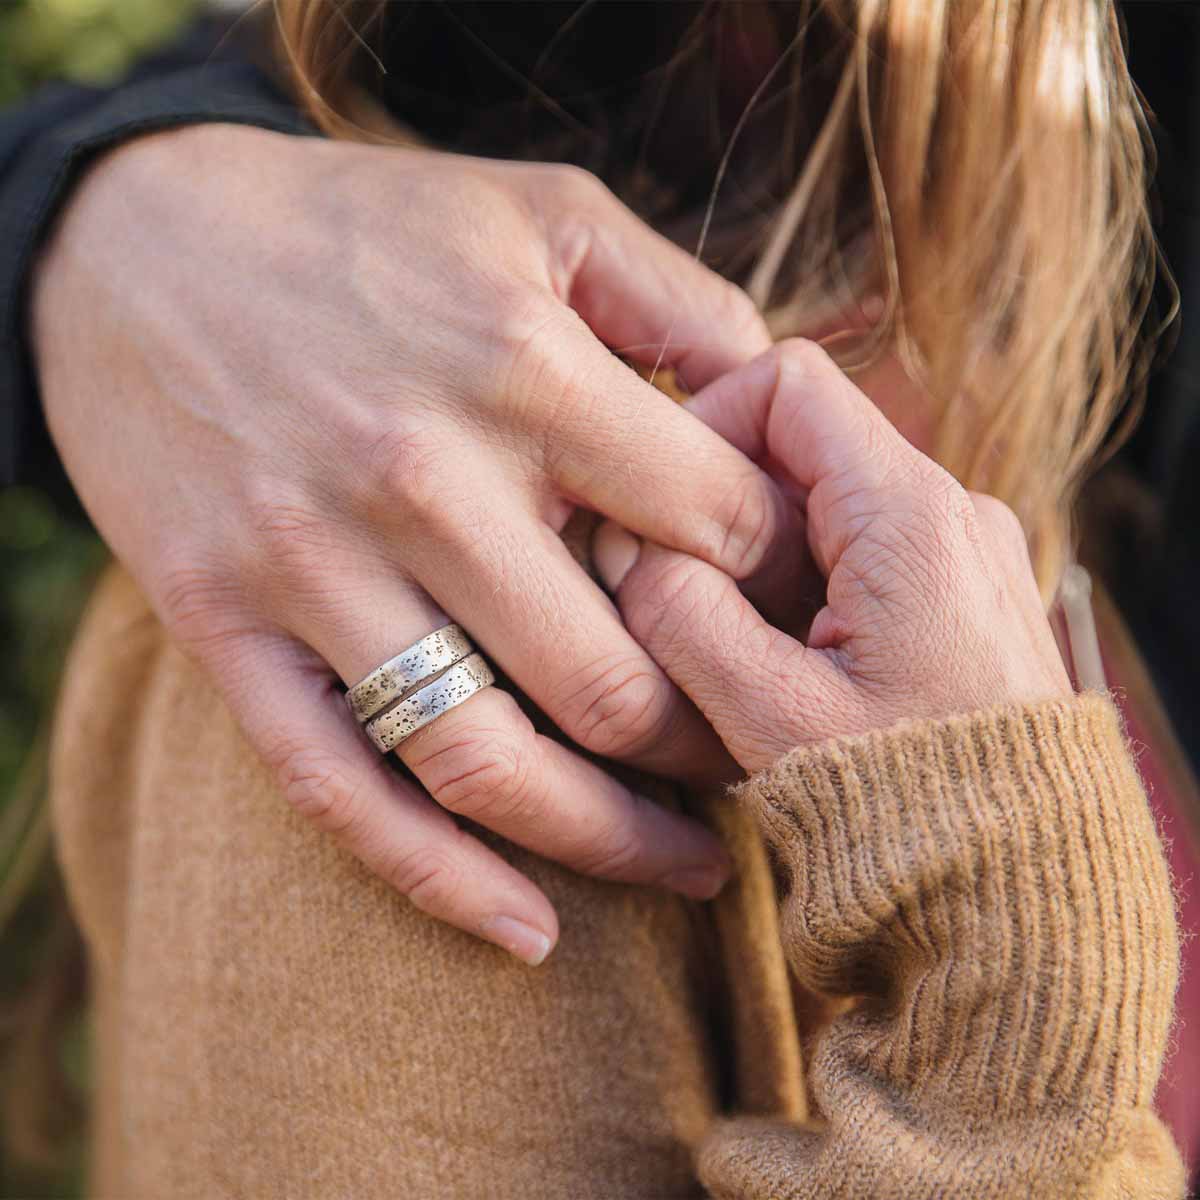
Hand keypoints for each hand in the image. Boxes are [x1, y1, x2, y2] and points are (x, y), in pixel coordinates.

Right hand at [32, 124, 790, 962]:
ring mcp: (314, 564)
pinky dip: (437, 877)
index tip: (793, 627)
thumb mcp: (545, 209)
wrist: (141, 244)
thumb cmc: (371, 228)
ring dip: (609, 841)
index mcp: (523, 371)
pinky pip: (338, 786)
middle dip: (717, 742)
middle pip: (617, 678)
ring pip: (488, 760)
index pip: (712, 533)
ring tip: (692, 865)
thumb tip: (782, 395)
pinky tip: (529, 930)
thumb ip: (683, 299)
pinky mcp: (224, 624)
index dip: (780, 593)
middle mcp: (424, 478)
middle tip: (762, 762)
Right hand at [597, 340, 1071, 773]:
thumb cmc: (909, 811)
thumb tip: (628, 549)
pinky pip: (860, 552)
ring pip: (824, 502)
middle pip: (801, 445)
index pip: (789, 383)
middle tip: (680, 592)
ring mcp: (963, 553)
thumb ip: (681, 615)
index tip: (658, 503)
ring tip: (738, 646)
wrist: (1021, 894)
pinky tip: (786, 665)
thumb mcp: (771, 717)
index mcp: (910, 515)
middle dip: (722, 507)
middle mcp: (953, 512)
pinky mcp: (961, 597)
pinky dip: (803, 589)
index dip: (706, 419)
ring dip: (758, 557)